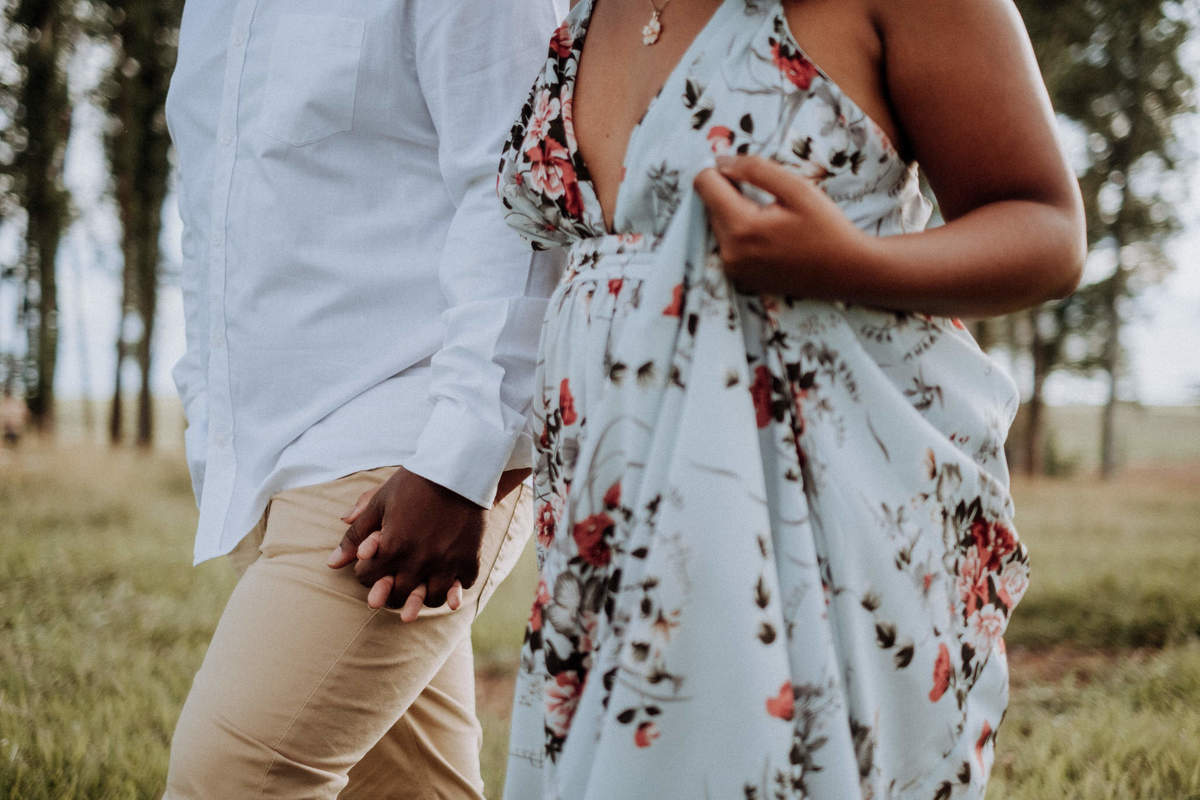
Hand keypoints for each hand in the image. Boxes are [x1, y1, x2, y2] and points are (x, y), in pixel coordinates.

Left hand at [327, 467, 528, 618]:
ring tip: (421, 591)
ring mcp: (447, 561)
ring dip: (424, 597)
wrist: (457, 468)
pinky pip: (463, 584)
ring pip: (432, 598)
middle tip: (393, 587)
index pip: (369, 578)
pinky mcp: (469, 557)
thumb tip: (332, 564)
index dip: (366, 574)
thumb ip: (355, 536)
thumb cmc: (413, 483)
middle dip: (391, 592)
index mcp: (393, 547)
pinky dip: (457, 586)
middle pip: (400, 594)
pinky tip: (450, 582)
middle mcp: (419, 560)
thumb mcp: (379, 503)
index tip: (371, 569)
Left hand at [693, 155, 872, 297]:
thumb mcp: (797, 188)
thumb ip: (754, 170)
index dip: (720, 169)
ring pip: (718, 223)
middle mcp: (729, 252)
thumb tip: (720, 161)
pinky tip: (770, 237)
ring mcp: (732, 269)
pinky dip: (742, 233)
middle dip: (733, 193)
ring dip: (737, 213)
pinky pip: (727, 243)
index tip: (742, 170)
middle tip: (770, 201)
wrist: (847, 271)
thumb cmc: (827, 227)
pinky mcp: (738, 277)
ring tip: (773, 220)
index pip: (704, 184)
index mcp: (741, 227)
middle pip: (711, 204)